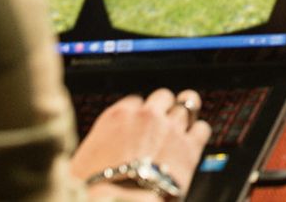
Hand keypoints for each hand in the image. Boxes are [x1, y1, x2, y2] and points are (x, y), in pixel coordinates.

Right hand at [70, 88, 209, 198]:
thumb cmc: (94, 189)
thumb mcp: (83, 161)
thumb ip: (99, 144)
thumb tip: (99, 150)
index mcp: (118, 116)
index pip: (135, 101)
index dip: (139, 114)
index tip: (139, 125)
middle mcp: (146, 115)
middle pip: (163, 96)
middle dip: (163, 109)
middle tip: (162, 125)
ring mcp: (170, 128)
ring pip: (188, 103)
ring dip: (185, 115)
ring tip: (183, 125)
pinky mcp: (190, 146)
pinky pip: (203, 128)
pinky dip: (199, 134)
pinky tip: (193, 143)